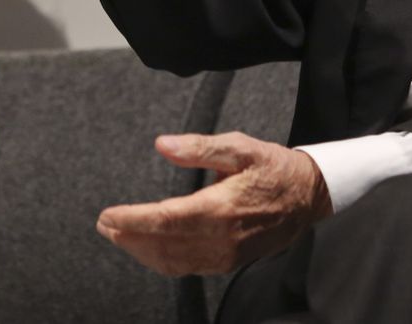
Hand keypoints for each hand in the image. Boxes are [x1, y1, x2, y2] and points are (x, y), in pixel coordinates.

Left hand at [95, 132, 332, 276]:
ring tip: (118, 236)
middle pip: (163, 245)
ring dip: (141, 251)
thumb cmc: (272, 168)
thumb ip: (199, 147)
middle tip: (104, 224)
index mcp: (221, 209)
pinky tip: (148, 249)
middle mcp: (221, 238)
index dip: (132, 220)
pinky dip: (162, 260)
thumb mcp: (240, 147)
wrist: (307, 197)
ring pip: (173, 261)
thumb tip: (163, 144)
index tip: (108, 215)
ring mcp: (225, 255)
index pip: (165, 220)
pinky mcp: (228, 262)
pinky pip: (187, 267)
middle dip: (129, 237)